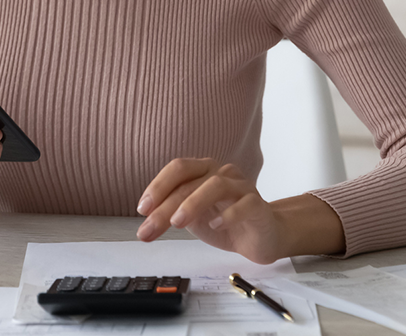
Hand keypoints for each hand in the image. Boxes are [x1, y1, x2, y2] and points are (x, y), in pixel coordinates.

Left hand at [133, 158, 283, 263]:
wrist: (262, 237)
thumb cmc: (225, 223)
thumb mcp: (192, 218)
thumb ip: (172, 213)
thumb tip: (146, 220)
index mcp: (204, 172)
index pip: (178, 169)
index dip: (158, 186)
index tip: (143, 209)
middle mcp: (223, 173)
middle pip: (190, 181)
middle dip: (165, 205)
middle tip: (150, 228)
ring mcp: (242, 187)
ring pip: (216, 185)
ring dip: (193, 203)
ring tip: (177, 223)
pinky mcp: (259, 206)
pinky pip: (245, 204)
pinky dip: (227, 214)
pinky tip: (215, 226)